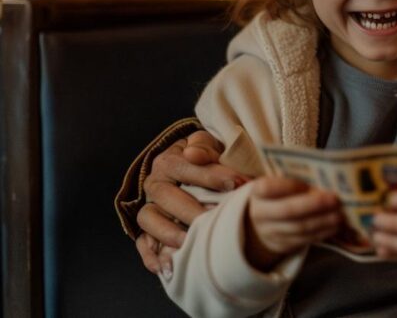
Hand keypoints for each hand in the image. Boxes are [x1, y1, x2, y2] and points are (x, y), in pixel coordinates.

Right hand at [137, 131, 244, 275]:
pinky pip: (143, 244)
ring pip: (150, 219)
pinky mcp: (147, 229)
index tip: (236, 183)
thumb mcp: (208, 145)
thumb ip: (204, 147)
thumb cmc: (206, 158)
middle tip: (215, 216)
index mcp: (168, 161)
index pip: (184, 167)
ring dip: (169, 232)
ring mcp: (149, 207)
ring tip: (191, 241)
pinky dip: (151, 257)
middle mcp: (154, 184)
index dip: (210, 175)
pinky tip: (167, 268)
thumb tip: (193, 154)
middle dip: (192, 208)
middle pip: (166, 196)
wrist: (193, 168)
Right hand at [245, 176, 340, 270]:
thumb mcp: (280, 181)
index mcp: (258, 192)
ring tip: (340, 214)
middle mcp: (260, 213)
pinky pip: (304, 240)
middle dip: (313, 205)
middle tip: (335, 199)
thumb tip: (326, 176)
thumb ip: (297, 177)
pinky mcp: (282, 245)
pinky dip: (321, 233)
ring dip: (322, 221)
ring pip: (299, 228)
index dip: (289, 186)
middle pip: (288, 210)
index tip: (311, 183)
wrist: (265, 220)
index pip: (269, 188)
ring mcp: (270, 232)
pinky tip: (335, 226)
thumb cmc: (280, 192)